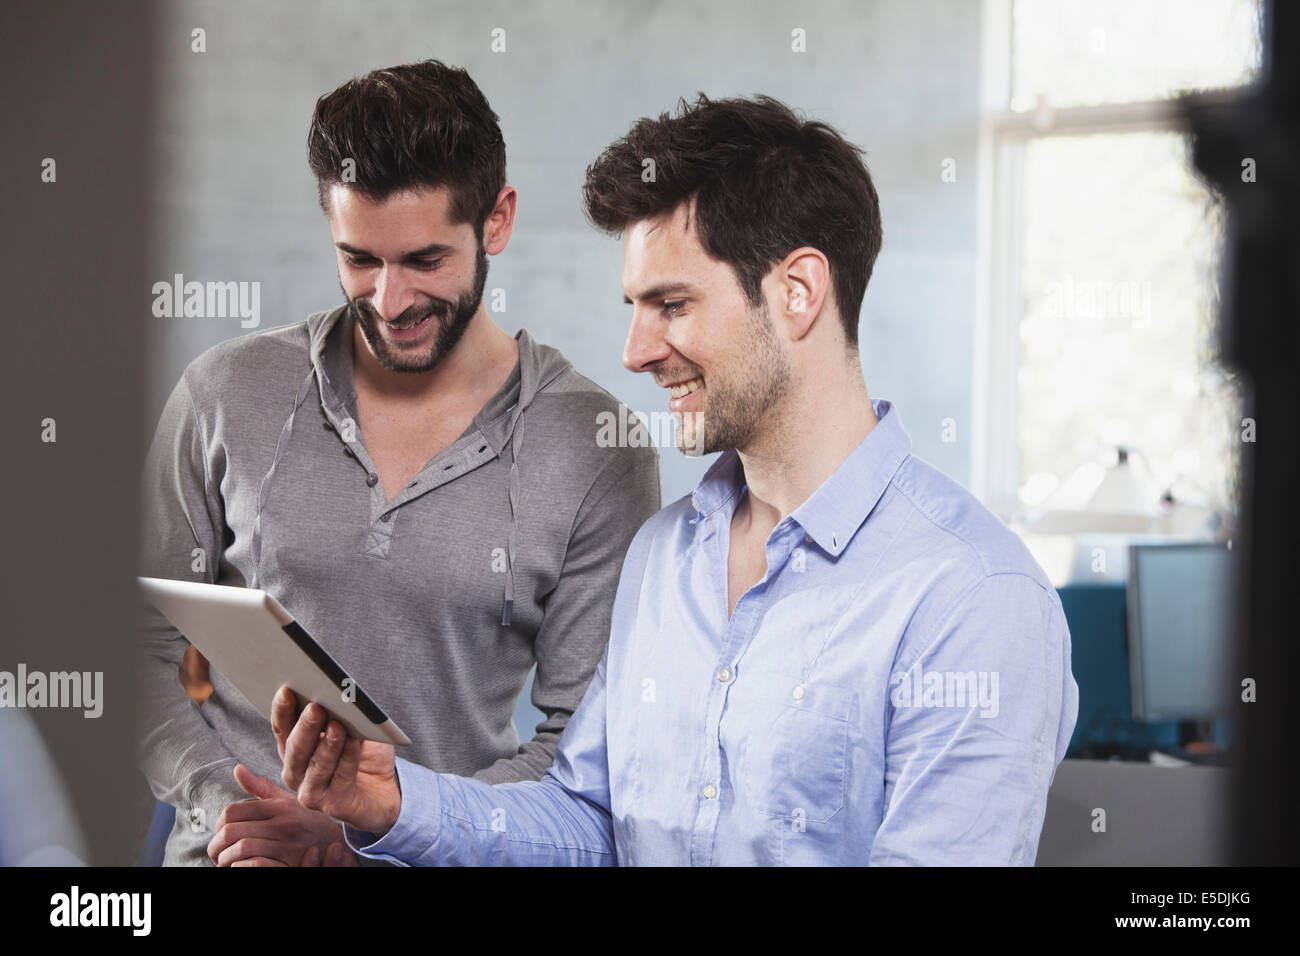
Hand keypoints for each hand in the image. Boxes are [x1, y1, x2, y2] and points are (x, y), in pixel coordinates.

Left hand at [207, 764, 358, 866]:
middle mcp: (284, 824)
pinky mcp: (290, 864)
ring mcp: (288, 846)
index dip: (219, 826)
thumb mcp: (289, 802)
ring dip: (226, 860)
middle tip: (216, 853)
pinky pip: (254, 866)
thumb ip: (261, 788)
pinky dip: (240, 869)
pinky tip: (241, 868)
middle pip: (230, 832)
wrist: (341, 849)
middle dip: (216, 846)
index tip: (221, 834)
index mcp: (280, 807)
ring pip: (240, 849)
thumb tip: (237, 768)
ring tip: (225, 863)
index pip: (232, 812)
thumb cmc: (311, 825)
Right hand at [271, 685, 400, 836]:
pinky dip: (349, 757)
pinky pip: (342, 777)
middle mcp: (296, 774)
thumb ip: (336, 715)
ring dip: (328, 743)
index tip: (286, 690)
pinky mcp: (335, 806)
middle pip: (295, 749)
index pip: (282, 730)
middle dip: (305, 727)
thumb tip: (333, 694)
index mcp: (293, 752)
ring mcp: (313, 793)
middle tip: (314, 707)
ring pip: (317, 765)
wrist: (386, 789)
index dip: (282, 711)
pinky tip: (355, 741)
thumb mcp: (350, 729)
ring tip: (337, 724)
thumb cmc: (363, 753)